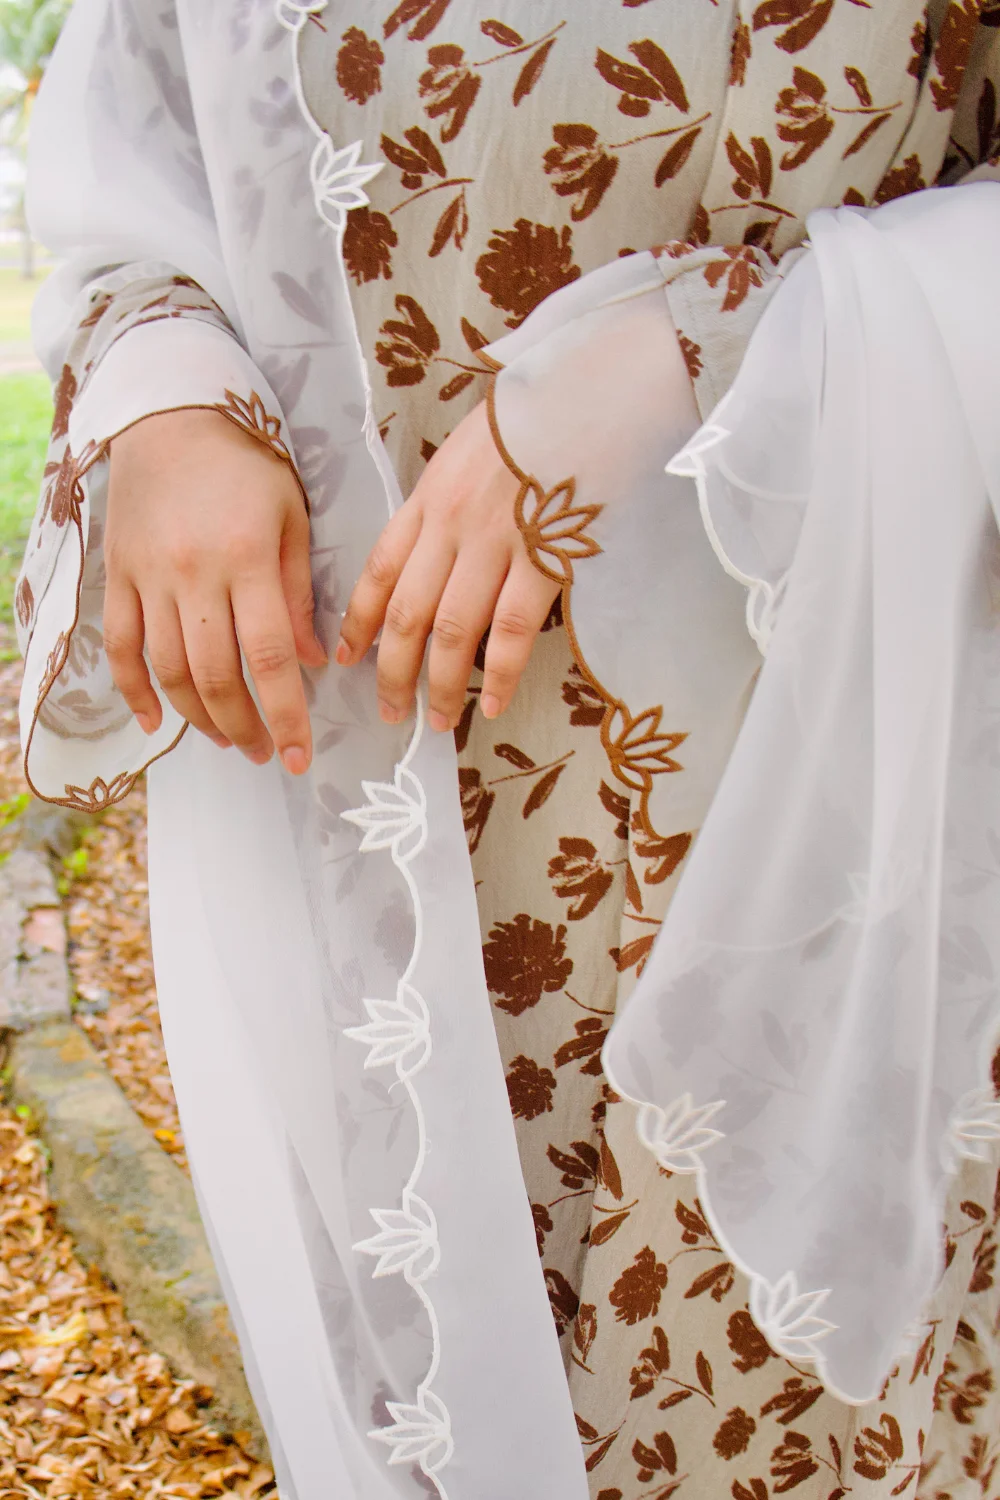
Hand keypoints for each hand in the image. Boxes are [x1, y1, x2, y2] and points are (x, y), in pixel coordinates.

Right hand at [104, 408, 326, 772]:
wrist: (173, 417)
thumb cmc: (247, 466)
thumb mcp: (292, 518)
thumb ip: (300, 593)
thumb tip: (313, 663)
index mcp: (247, 559)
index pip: (269, 657)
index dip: (285, 714)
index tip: (300, 754)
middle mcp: (194, 573)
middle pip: (215, 674)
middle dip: (244, 727)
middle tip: (268, 754)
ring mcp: (150, 577)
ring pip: (168, 669)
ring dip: (199, 717)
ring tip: (229, 739)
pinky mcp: (119, 575)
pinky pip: (121, 646)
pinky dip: (135, 692)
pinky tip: (157, 724)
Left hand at [337, 401, 558, 731]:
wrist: (592, 390)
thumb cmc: (535, 417)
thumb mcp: (468, 451)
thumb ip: (447, 502)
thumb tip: (436, 551)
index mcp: (429, 497)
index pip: (379, 570)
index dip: (358, 622)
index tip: (346, 657)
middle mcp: (452, 525)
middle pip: (407, 613)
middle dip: (392, 671)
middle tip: (391, 711)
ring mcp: (498, 544)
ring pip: (454, 631)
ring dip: (441, 684)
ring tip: (437, 720)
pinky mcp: (545, 559)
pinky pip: (513, 630)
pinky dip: (500, 674)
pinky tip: (492, 704)